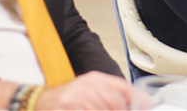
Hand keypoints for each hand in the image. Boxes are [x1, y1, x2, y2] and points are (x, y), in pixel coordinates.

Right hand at [35, 71, 149, 109]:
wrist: (41, 101)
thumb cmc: (69, 99)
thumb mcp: (91, 91)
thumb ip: (112, 95)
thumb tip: (137, 105)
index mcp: (97, 79)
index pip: (124, 88)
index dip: (138, 101)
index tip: (145, 108)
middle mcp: (88, 85)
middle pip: (116, 103)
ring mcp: (77, 97)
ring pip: (104, 108)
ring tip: (101, 109)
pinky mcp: (68, 107)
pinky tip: (88, 110)